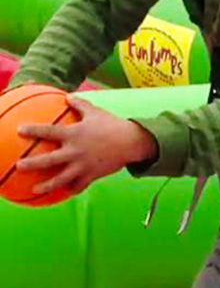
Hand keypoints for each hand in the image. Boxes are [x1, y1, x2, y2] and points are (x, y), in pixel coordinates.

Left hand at [16, 95, 157, 195]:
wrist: (132, 142)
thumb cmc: (112, 125)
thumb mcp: (95, 112)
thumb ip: (80, 104)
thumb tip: (67, 96)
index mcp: (74, 134)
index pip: (49, 131)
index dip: (33, 130)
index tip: (20, 130)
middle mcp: (75, 151)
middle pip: (49, 160)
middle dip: (32, 164)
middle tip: (19, 166)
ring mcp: (83, 165)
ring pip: (61, 178)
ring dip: (47, 185)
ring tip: (35, 190)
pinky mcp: (92, 174)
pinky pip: (79, 185)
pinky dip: (72, 188)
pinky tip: (66, 191)